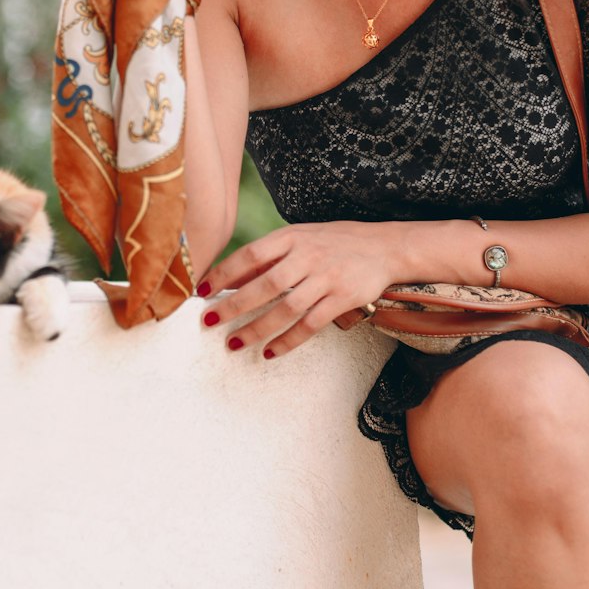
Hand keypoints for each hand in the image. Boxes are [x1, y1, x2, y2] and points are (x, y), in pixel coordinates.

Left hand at [197, 222, 397, 358]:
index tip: (202, 290)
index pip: (250, 255)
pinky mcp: (343, 298)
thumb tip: (230, 277)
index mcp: (292, 237)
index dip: (224, 273)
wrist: (386, 247)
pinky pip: (310, 324)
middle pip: (264, 284)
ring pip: (285, 308)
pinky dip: (288, 340)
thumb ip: (270, 256)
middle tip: (209, 321)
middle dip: (233, 304)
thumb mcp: (302, 238)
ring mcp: (327, 277)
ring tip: (234, 342)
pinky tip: (270, 351)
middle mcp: (308, 256)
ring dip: (257, 328)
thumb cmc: (336, 242)